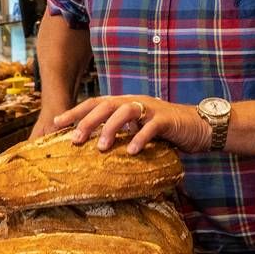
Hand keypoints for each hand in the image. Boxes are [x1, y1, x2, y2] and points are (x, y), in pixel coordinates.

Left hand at [53, 95, 212, 154]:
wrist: (198, 127)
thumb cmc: (164, 131)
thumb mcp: (137, 131)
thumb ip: (119, 134)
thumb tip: (92, 149)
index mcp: (124, 104)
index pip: (95, 104)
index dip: (75, 112)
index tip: (56, 124)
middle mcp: (135, 102)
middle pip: (106, 105)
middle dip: (87, 121)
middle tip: (74, 140)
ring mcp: (151, 109)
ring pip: (126, 111)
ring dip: (111, 128)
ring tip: (102, 148)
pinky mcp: (167, 120)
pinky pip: (151, 127)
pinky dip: (140, 138)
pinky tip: (132, 151)